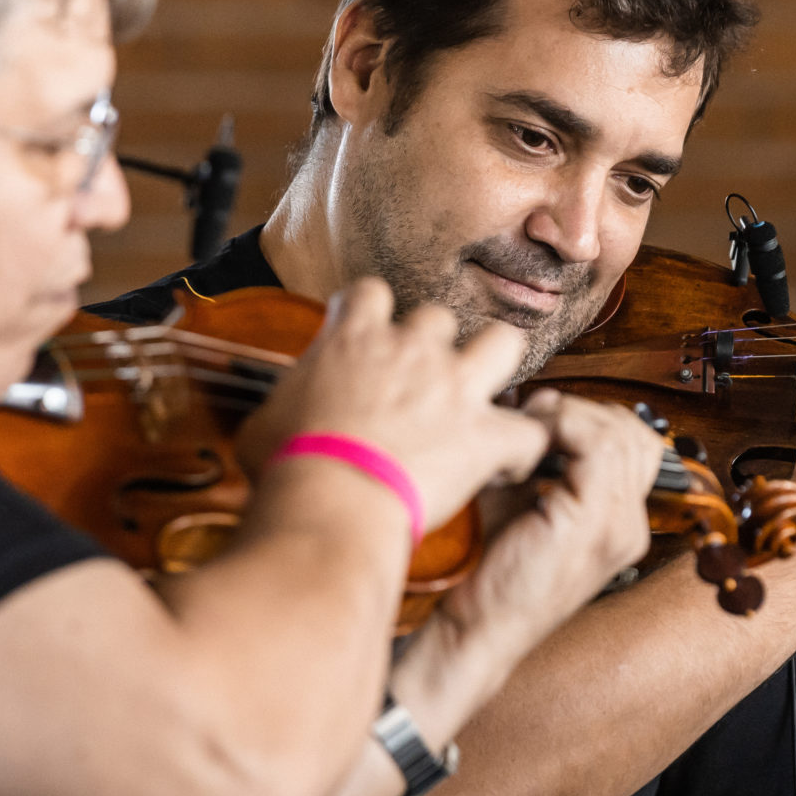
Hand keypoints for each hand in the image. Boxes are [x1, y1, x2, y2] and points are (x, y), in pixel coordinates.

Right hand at [236, 278, 549, 527]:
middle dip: (434, 345)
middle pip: (438, 317)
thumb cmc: (289, 467)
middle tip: (421, 383)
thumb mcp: (266, 421)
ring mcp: (455, 388)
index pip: (369, 293)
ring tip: (483, 399)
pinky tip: (506, 467)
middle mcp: (411, 349)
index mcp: (354, 338)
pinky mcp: (484, 435)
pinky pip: (528, 432)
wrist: (330, 502)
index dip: (371, 314)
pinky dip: (521, 450)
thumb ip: (286, 402)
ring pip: (504, 342)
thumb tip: (278, 416)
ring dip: (496, 367)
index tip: (367, 337)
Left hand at [393, 392, 665, 735]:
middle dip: (581, 410)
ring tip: (529, 427)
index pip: (634, 444)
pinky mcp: (594, 522)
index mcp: (620, 523)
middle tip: (534, 415)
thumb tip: (533, 410)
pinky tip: (529, 443)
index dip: (591, 418)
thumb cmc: (491, 571)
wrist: (479, 630)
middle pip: (632, 433)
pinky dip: (564, 429)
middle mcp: (629, 525)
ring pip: (619, 433)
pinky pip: (599, 447)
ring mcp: (618, 525)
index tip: (543, 417)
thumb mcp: (523, 503)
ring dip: (569, 416)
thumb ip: (541, 463)